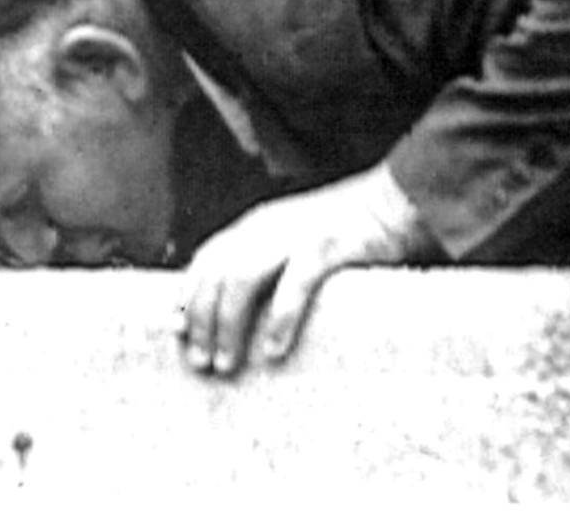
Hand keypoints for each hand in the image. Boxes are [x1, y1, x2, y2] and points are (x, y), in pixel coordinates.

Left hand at [178, 165, 434, 377]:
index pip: (205, 259)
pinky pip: (294, 283)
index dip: (186, 297)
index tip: (177, 336)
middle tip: (201, 364)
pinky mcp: (326, 246)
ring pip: (243, 277)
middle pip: (216, 272)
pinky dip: (279, 318)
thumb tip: (223, 313)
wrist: (392, 204)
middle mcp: (267, 226)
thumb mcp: (290, 245)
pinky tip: (273, 350)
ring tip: (227, 364)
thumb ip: (259, 268)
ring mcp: (295, 233)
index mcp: (255, 225)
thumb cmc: (341, 235)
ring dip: (229, 324)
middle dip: (201, 320)